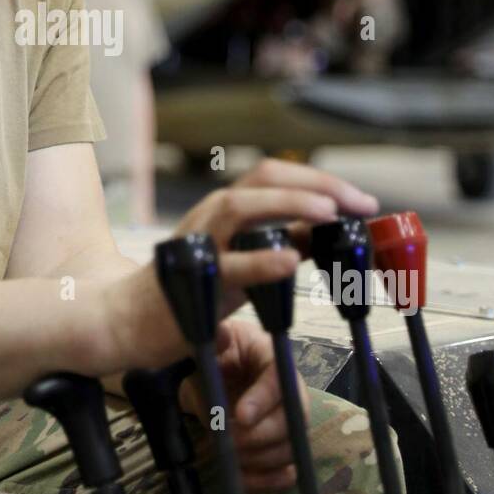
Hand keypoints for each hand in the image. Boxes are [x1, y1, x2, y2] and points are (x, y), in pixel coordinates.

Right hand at [172, 157, 378, 314]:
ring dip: (289, 205)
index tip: (363, 202)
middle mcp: (213, 214)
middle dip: (317, 185)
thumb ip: (284, 242)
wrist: (130, 319)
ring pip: (241, 207)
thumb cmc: (190, 287)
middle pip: (265, 177)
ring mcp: (199, 242)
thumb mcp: (244, 258)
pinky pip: (228, 265)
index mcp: (229, 207)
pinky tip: (289, 261)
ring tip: (328, 214)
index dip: (323, 181)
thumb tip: (330, 232)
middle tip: (359, 203)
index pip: (279, 175)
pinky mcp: (190, 279)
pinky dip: (260, 260)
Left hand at [179, 317, 309, 493]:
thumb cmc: (209, 356)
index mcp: (271, 358)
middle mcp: (287, 392)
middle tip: (231, 439)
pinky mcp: (277, 447)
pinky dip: (266, 481)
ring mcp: (286, 421)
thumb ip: (212, 343)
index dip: (263, 400)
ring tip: (229, 454)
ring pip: (290, 448)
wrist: (204, 379)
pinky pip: (284, 470)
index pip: (280, 379)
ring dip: (261, 459)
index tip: (239, 416)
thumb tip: (219, 333)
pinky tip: (242, 480)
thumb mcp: (207, 345)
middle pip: (294, 419)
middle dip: (262, 435)